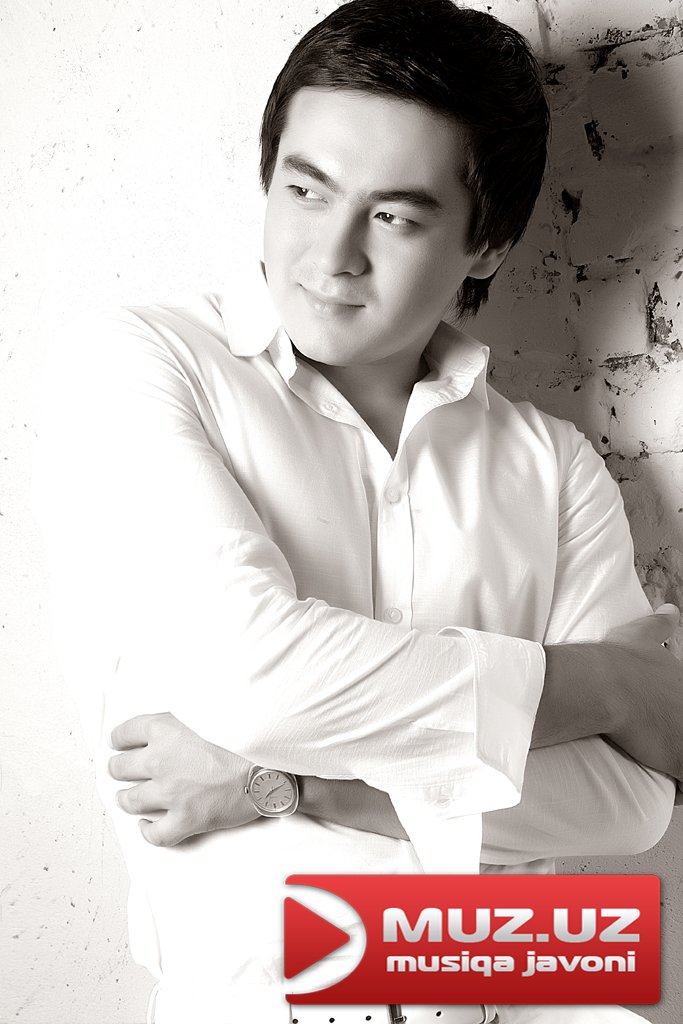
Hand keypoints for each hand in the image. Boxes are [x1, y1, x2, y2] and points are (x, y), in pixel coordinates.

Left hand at [109, 712, 258, 845]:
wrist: (271, 765)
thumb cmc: (244, 737)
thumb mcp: (209, 711)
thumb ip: (181, 718)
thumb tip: (163, 726)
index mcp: (165, 728)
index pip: (124, 734)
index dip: (120, 740)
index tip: (120, 744)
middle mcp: (161, 760)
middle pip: (120, 768)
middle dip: (120, 769)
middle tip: (123, 771)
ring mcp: (171, 792)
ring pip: (130, 800)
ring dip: (127, 799)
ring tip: (130, 798)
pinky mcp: (186, 819)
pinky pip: (154, 833)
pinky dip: (147, 830)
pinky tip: (147, 824)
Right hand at [537, 604, 682, 790]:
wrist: (601, 682)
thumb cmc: (617, 659)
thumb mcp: (642, 632)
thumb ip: (661, 622)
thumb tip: (671, 607)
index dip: (678, 716)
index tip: (667, 722)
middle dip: (678, 736)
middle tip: (664, 744)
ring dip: (680, 765)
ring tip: (667, 768)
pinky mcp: (682, 760)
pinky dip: (680, 792)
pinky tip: (667, 787)